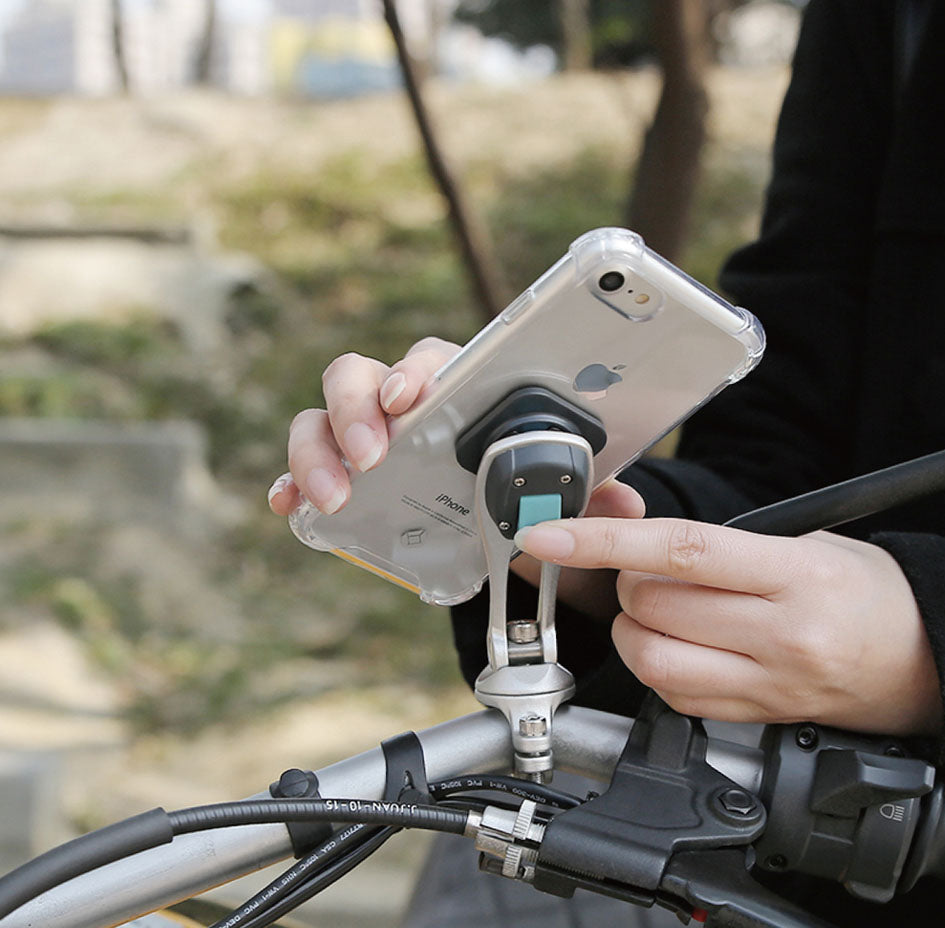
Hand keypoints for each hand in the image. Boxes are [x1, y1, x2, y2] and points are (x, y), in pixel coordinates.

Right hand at [266, 337, 645, 617]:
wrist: (491, 519)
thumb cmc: (517, 480)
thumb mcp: (554, 488)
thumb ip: (586, 489)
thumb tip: (625, 505)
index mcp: (453, 389)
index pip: (429, 361)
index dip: (413, 373)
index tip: (410, 398)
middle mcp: (397, 403)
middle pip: (357, 376)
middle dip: (356, 410)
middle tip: (374, 456)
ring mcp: (360, 437)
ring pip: (317, 417)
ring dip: (317, 450)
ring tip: (336, 495)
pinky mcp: (336, 474)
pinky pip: (299, 468)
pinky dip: (289, 484)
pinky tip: (289, 508)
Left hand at [515, 517, 941, 735]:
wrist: (928, 659)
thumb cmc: (869, 592)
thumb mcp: (808, 541)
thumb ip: (724, 544)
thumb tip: (636, 536)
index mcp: (795, 575)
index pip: (681, 551)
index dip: (604, 541)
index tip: (549, 536)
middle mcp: (781, 634)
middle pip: (653, 606)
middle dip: (627, 582)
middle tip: (648, 571)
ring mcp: (769, 685)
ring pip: (653, 659)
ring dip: (633, 629)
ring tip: (660, 613)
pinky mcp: (757, 718)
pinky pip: (675, 697)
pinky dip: (656, 666)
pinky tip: (678, 646)